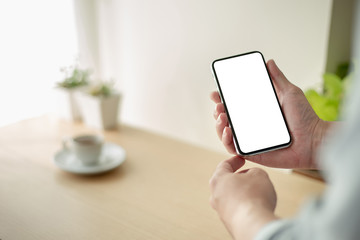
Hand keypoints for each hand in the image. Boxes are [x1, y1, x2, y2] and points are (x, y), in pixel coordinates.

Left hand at [209, 156, 277, 239]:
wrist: (252, 223)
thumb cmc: (252, 199)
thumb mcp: (259, 174)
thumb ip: (254, 171)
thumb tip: (253, 176)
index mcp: (218, 179)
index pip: (224, 165)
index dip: (234, 161)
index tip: (240, 160)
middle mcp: (215, 195)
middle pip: (226, 182)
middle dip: (238, 178)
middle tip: (249, 176)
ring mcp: (220, 209)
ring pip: (230, 196)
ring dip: (241, 193)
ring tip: (256, 193)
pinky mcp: (228, 221)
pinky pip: (236, 209)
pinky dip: (244, 205)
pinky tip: (254, 206)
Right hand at [210, 59, 328, 168]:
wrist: (314, 140)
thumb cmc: (305, 119)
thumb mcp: (290, 93)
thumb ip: (278, 78)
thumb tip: (269, 62)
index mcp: (257, 112)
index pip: (235, 105)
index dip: (222, 99)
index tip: (216, 93)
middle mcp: (251, 126)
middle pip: (227, 119)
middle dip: (218, 111)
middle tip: (219, 106)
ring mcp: (250, 139)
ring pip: (225, 133)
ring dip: (219, 125)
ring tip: (222, 116)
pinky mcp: (252, 152)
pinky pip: (233, 148)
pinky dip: (226, 140)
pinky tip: (228, 130)